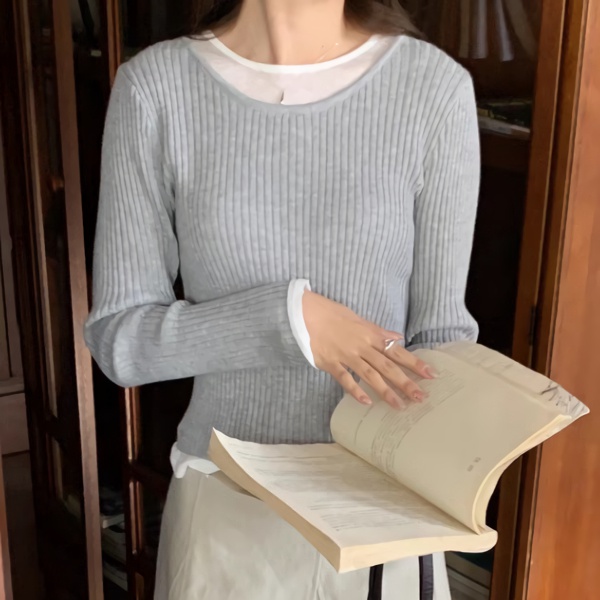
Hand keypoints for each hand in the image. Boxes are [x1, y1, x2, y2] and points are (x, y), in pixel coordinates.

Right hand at [302, 291, 435, 408]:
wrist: (308, 313)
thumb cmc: (335, 315)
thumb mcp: (361, 320)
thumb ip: (380, 332)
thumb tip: (397, 337)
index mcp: (371, 335)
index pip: (397, 352)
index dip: (414, 363)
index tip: (431, 375)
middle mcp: (362, 346)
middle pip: (388, 366)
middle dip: (405, 382)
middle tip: (421, 397)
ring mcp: (347, 356)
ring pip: (370, 375)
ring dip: (385, 391)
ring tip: (399, 405)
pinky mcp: (331, 363)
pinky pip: (345, 379)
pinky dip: (355, 390)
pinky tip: (366, 402)